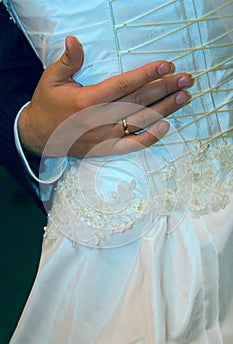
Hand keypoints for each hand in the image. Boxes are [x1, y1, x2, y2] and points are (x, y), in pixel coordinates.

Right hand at [18, 36, 193, 157]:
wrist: (40, 136)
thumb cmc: (48, 105)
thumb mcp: (51, 79)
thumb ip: (68, 61)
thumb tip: (74, 40)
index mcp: (87, 100)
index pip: (124, 84)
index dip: (147, 74)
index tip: (166, 65)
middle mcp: (99, 119)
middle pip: (139, 101)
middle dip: (164, 88)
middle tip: (186, 79)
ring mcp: (105, 136)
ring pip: (140, 121)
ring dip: (164, 109)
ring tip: (183, 96)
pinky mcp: (107, 149)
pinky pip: (132, 145)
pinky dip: (150, 137)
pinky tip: (166, 125)